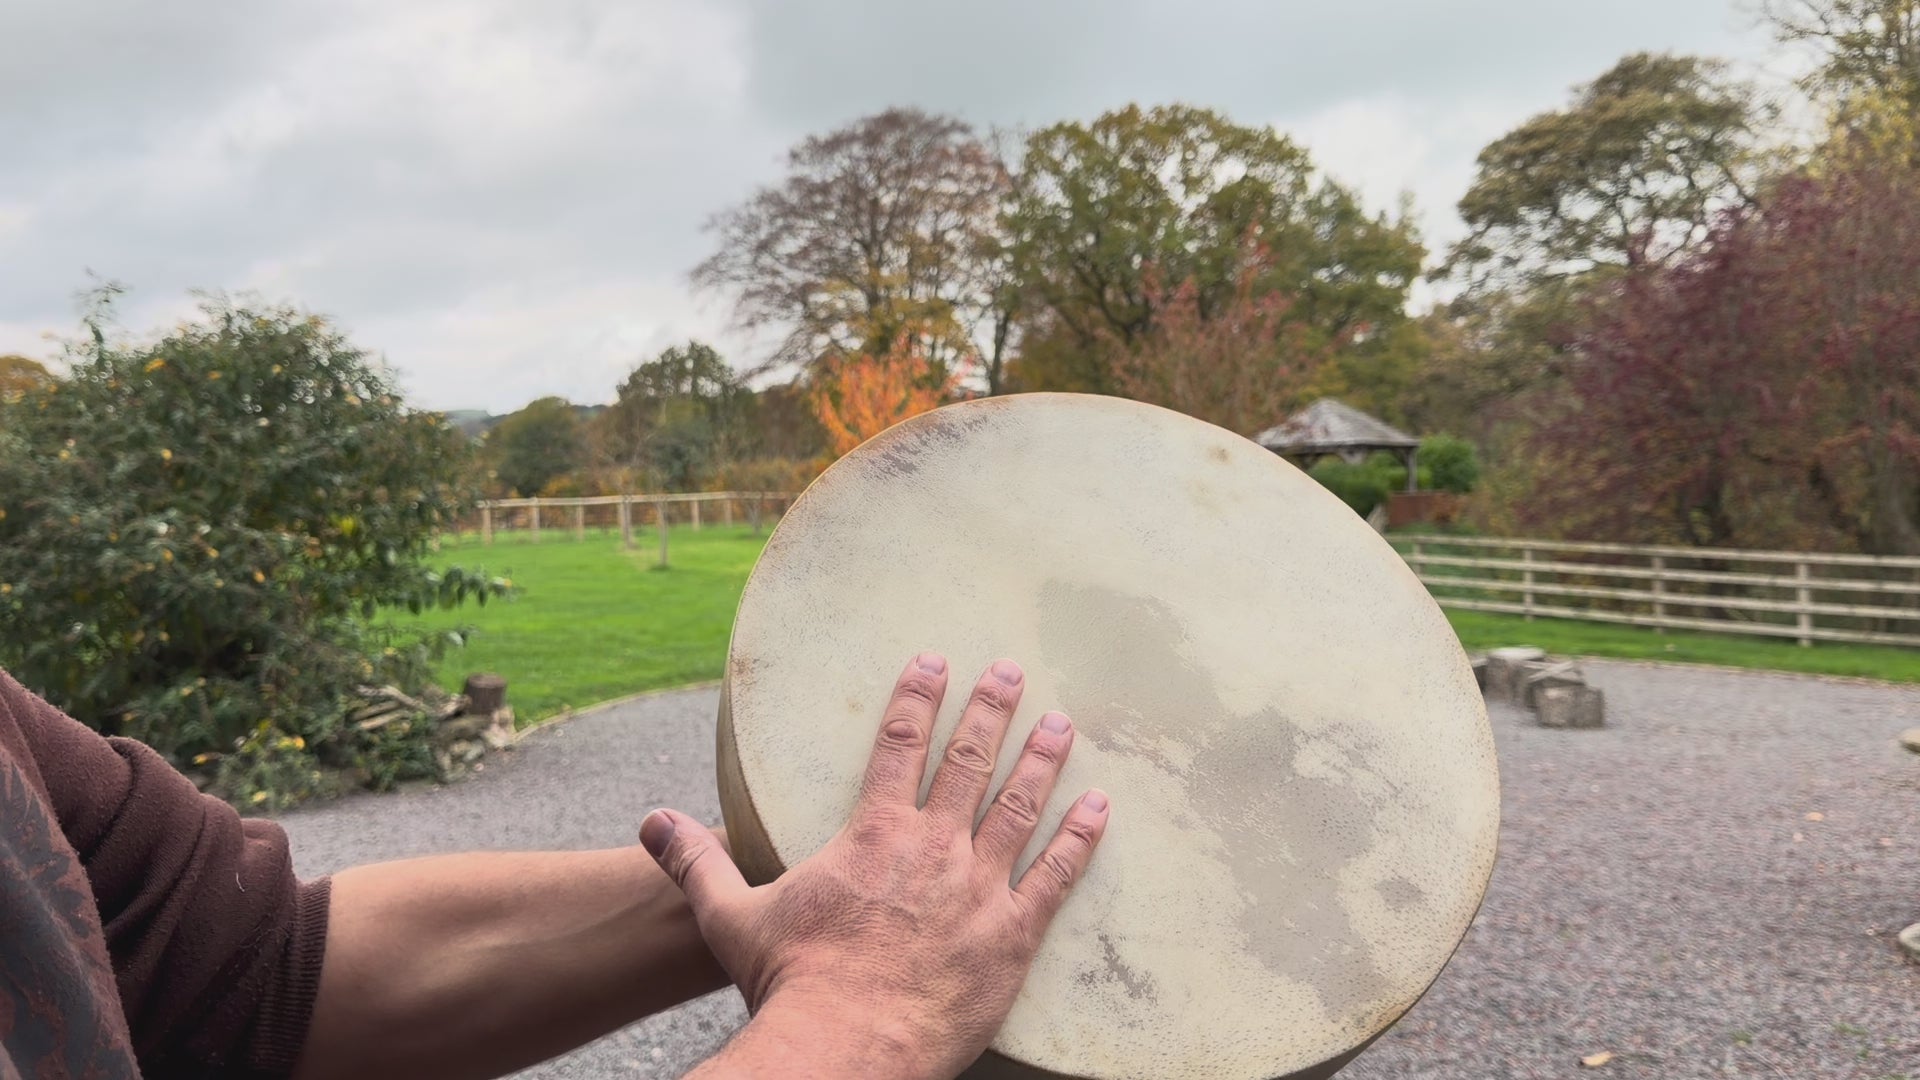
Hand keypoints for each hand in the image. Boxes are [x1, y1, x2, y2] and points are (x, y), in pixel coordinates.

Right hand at [644, 653, 1110, 1079]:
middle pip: (969, 761)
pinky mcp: (1012, 935)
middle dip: (993, 709)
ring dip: (1043, 760)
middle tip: (1014, 670)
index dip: (918, 697)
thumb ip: (697, 861)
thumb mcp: (731, 917)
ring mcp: (977, 888)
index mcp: (872, 835)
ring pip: (1020, 806)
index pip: (898, 745)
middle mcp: (932, 847)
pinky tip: (1101, 806)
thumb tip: (649, 821)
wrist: (845, 1047)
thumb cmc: (790, 983)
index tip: (935, 659)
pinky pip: (1057, 876)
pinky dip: (1081, 838)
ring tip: (1063, 723)